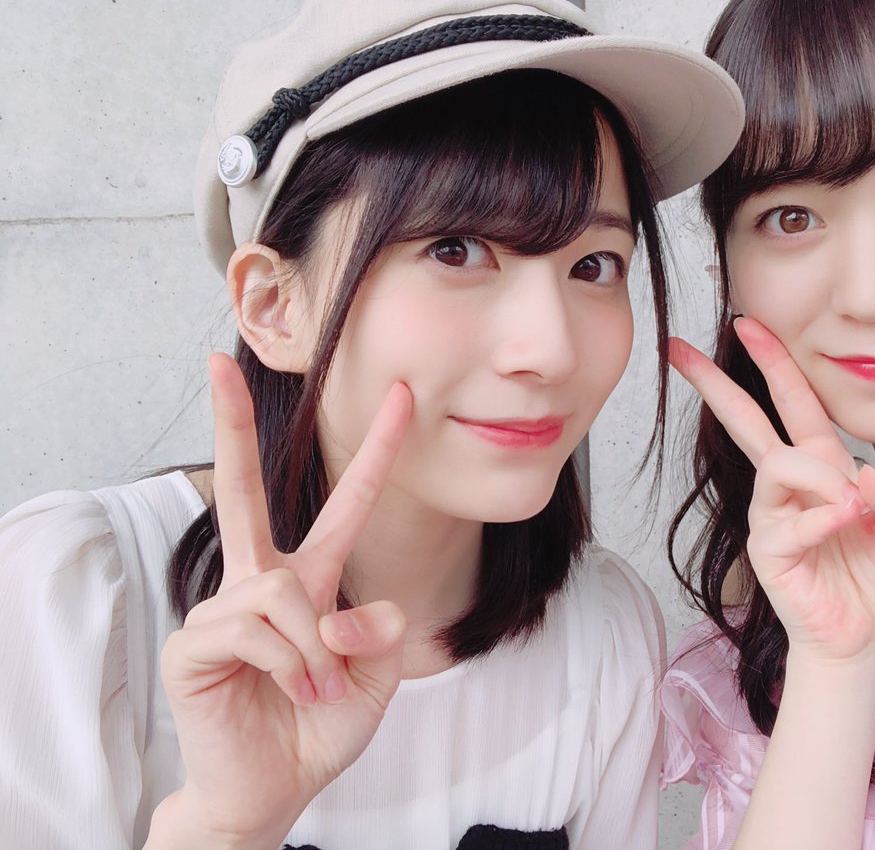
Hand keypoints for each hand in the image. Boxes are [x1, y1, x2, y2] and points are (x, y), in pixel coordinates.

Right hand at [156, 353, 409, 845]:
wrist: (274, 790)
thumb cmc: (320, 728)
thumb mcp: (376, 679)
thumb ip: (379, 634)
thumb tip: (347, 607)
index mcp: (310, 580)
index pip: (345, 504)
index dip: (376, 452)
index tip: (402, 396)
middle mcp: (262, 582)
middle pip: (243, 489)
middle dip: (230, 425)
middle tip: (215, 362)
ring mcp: (222, 608)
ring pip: (280, 587)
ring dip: (316, 647)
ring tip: (319, 688)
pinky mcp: (194, 643)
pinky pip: (255, 627)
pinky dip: (291, 663)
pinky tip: (291, 690)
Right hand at [670, 318, 874, 663]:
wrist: (869, 638)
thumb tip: (863, 478)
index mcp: (824, 466)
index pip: (794, 403)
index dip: (774, 362)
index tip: (746, 323)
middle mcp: (791, 484)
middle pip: (746, 421)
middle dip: (716, 383)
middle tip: (679, 350)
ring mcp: (773, 515)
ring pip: (779, 464)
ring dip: (822, 477)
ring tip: (855, 509)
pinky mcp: (769, 550)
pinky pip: (791, 520)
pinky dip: (824, 519)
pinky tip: (847, 526)